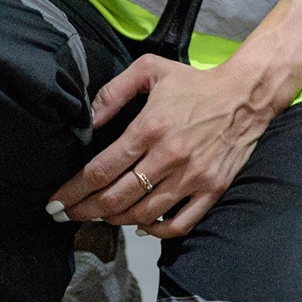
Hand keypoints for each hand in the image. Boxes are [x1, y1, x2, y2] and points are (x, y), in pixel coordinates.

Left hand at [48, 54, 282, 239]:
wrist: (246, 94)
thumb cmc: (195, 82)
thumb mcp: (151, 70)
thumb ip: (114, 92)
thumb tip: (87, 121)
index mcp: (151, 128)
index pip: (102, 170)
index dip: (74, 191)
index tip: (55, 203)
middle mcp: (170, 157)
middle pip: (117, 197)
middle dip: (85, 211)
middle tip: (67, 216)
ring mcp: (193, 177)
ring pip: (144, 214)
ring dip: (115, 220)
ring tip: (100, 217)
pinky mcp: (212, 189)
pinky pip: (179, 224)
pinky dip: (156, 231)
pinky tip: (141, 226)